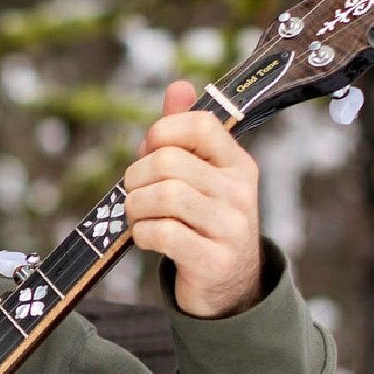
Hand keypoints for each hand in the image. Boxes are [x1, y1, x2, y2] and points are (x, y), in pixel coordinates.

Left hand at [123, 80, 262, 317]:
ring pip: (165, 197)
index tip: (149, 150)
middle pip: (170, 162)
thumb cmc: (202, 223)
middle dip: (136, 177)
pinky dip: (143, 234)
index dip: (163, 131)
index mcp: (238, 164)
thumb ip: (185, 136)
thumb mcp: (200, 178)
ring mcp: (230, 228)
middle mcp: (239, 192)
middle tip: (133, 193)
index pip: (200, 124)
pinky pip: (165, 234)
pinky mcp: (213, 261)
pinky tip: (147, 238)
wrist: (229, 287)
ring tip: (137, 217)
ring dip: (135, 207)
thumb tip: (178, 86)